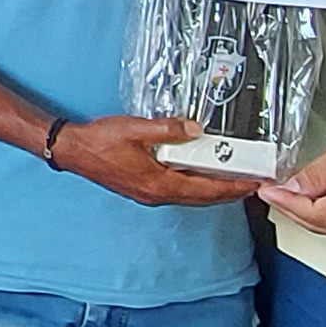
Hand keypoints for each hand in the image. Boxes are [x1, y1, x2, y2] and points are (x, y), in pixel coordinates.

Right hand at [52, 115, 268, 206]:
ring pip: (190, 196)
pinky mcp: (143, 188)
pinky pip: (177, 190)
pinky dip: (194, 185)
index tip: (252, 185)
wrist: (73, 150)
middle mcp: (156, 193)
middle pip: (202, 197)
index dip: (232, 187)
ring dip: (212, 190)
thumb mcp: (137, 129)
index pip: (206, 189)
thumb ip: (169, 129)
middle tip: (250, 184)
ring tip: (231, 180)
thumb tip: (196, 129)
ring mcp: (149, 193)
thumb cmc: (99, 142)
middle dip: (228, 192)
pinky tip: (198, 174)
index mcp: (159, 182)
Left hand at [261, 119, 325, 236]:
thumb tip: (292, 188)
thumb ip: (320, 173)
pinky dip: (324, 214)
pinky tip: (313, 200)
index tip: (268, 190)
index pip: (314, 214)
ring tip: (286, 195)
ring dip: (306, 214)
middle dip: (291, 210)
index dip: (287, 203)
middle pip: (320, 226)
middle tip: (271, 192)